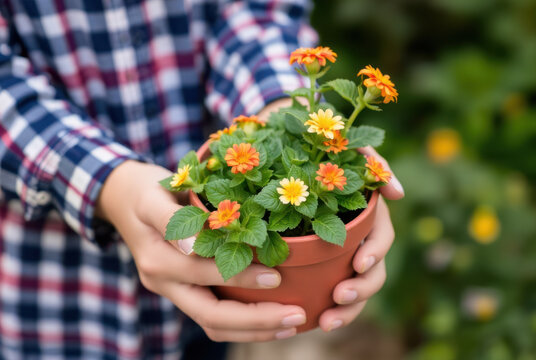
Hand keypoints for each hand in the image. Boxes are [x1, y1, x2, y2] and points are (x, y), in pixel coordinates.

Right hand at [96, 161, 306, 341]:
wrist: (122, 200)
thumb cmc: (144, 191)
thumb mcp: (153, 196)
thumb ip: (172, 220)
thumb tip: (195, 244)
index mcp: (157, 259)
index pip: (204, 276)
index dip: (241, 280)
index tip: (278, 277)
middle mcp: (163, 283)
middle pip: (211, 317)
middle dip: (256, 321)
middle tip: (297, 317)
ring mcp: (172, 291)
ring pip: (213, 324)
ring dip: (254, 330)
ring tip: (292, 323)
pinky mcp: (182, 291)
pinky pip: (213, 316)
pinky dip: (243, 323)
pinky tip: (272, 318)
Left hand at [318, 147, 403, 331]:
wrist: (282, 146)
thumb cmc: (316, 146)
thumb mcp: (346, 145)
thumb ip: (372, 162)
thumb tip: (399, 193)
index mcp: (366, 214)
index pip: (381, 239)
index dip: (375, 253)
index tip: (359, 263)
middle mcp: (357, 237)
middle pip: (372, 272)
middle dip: (361, 289)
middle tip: (339, 296)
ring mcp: (339, 253)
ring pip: (353, 288)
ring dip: (346, 310)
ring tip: (325, 322)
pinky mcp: (318, 265)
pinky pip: (327, 292)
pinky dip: (325, 309)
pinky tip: (312, 319)